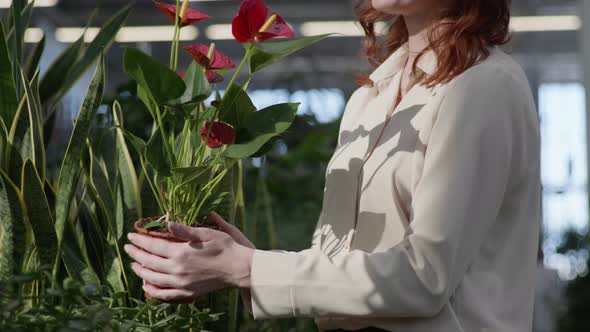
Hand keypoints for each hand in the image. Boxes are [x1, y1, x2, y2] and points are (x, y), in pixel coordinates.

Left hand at [124, 214, 254, 301]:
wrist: (238, 268)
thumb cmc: (225, 247)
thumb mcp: (206, 233)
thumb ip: (184, 230)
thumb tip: (167, 222)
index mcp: (180, 253)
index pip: (152, 245)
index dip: (139, 240)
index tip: (130, 235)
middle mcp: (177, 270)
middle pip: (149, 262)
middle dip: (135, 254)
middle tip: (127, 247)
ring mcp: (181, 284)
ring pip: (152, 279)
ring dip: (140, 271)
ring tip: (134, 264)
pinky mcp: (187, 293)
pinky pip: (164, 295)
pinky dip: (152, 291)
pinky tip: (146, 286)